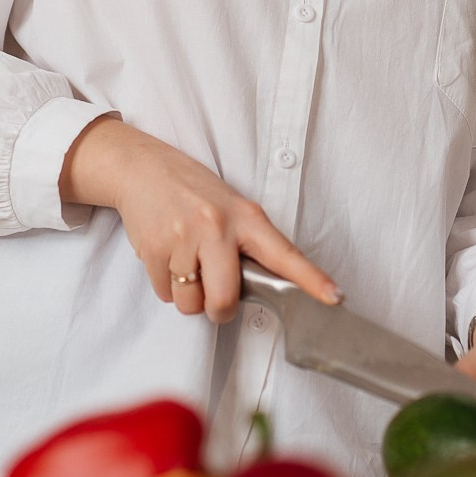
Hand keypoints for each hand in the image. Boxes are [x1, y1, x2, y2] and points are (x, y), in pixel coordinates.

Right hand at [59, 117, 341, 323]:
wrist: (142, 168)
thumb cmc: (192, 191)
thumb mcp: (231, 206)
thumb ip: (247, 242)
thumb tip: (261, 288)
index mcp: (246, 217)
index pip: (284, 253)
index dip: (311, 278)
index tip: (334, 297)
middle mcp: (217, 227)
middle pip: (224, 300)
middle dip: (218, 308)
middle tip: (214, 294)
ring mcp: (184, 238)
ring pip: (190, 303)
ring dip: (188, 295)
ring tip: (185, 261)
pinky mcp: (154, 249)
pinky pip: (165, 294)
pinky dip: (166, 285)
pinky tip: (167, 256)